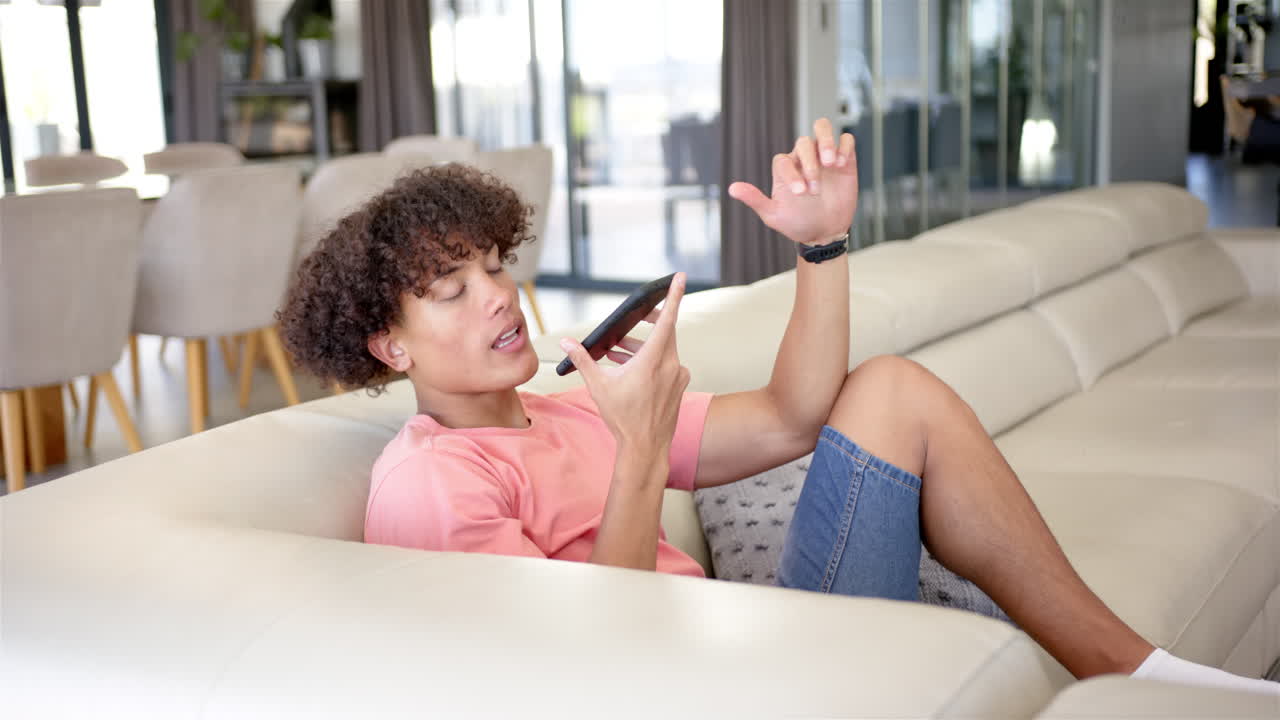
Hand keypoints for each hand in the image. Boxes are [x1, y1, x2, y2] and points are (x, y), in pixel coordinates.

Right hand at [559, 273, 690, 453]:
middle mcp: (671, 365)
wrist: (645, 449)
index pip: (667, 320)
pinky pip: (667, 363)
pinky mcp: (679, 386)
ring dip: (644, 345)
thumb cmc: (622, 418)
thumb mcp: (598, 386)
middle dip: (650, 321)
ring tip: (618, 350)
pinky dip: (651, 360)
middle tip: (638, 315)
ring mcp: (678, 376)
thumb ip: (583, 360)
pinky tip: (631, 367)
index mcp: (653, 361)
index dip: (674, 296)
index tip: (680, 277)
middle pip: (665, 331)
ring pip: (664, 349)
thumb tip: (566, 344)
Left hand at [727, 118, 858, 245]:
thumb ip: (755, 199)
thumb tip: (732, 189)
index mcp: (785, 169)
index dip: (791, 173)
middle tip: (814, 189)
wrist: (824, 232)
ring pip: (822, 129)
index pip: (783, 159)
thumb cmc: (797, 223)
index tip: (801, 193)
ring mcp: (824, 157)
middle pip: (804, 142)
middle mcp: (803, 159)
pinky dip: (844, 146)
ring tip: (831, 163)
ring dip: (826, 141)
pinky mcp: (845, 160)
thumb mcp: (774, 215)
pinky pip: (846, 140)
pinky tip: (842, 164)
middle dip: (809, 164)